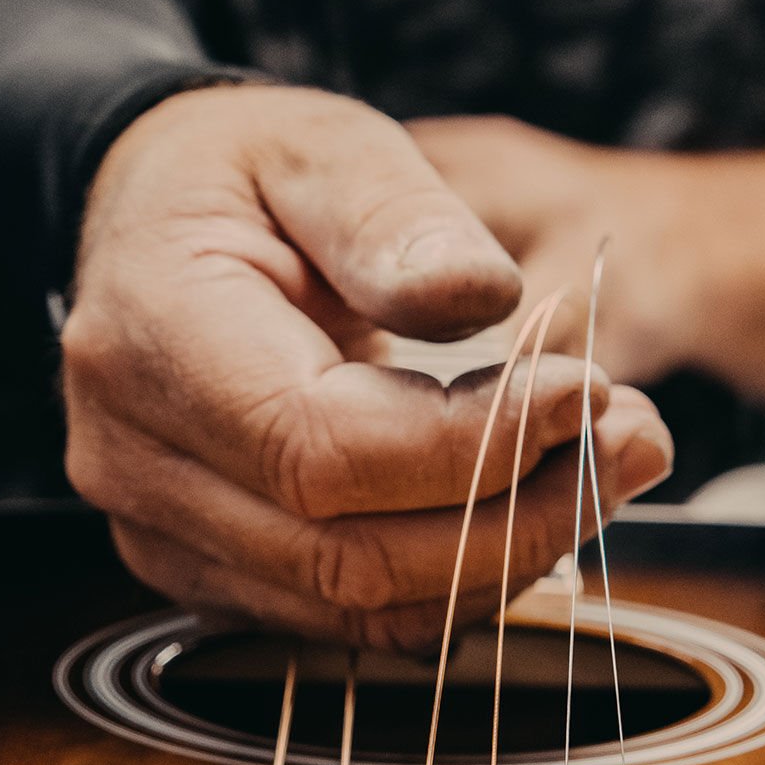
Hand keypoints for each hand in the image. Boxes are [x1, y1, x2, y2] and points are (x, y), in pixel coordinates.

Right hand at [62, 85, 672, 649]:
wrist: (154, 235)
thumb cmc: (240, 182)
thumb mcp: (320, 148)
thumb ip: (395, 216)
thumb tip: (485, 297)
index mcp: (153, 339)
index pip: (320, 450)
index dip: (471, 447)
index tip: (587, 393)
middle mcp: (135, 461)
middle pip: (347, 557)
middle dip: (516, 517)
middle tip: (629, 443)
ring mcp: (162, 533)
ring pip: (357, 607)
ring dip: (502, 558)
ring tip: (594, 469)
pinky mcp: (207, 570)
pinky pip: (347, 616)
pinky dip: (452, 580)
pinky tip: (515, 510)